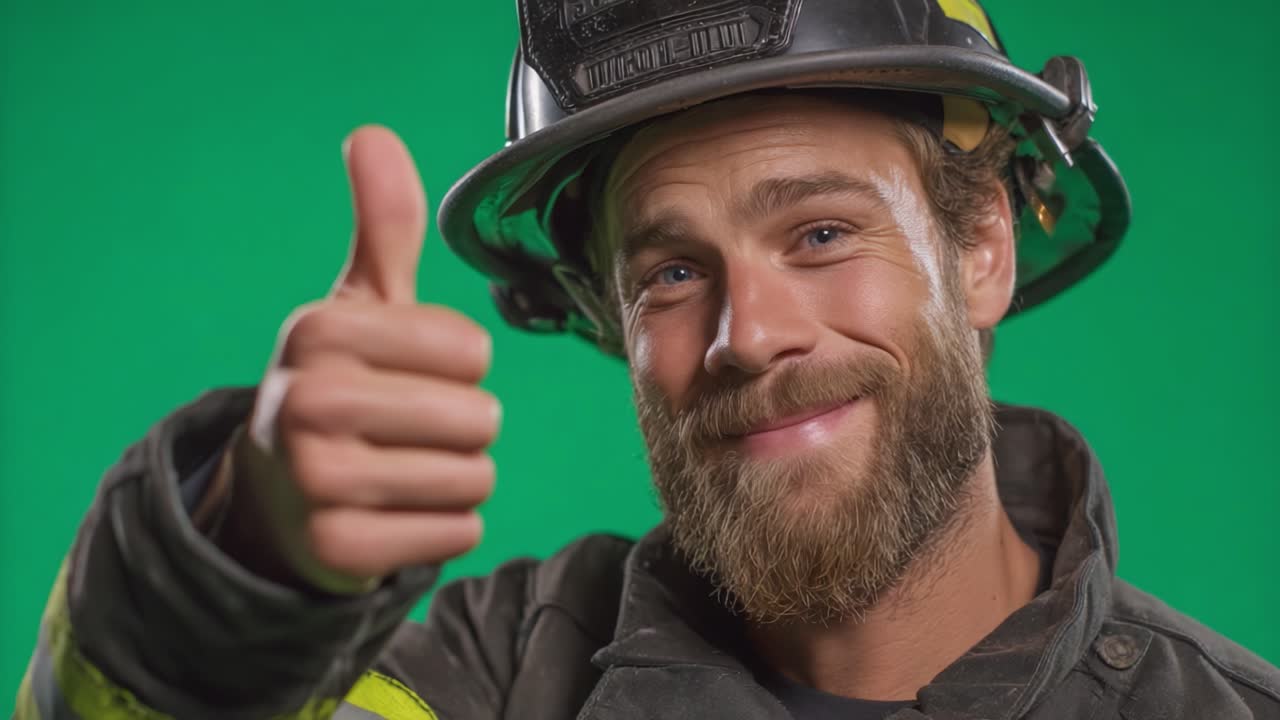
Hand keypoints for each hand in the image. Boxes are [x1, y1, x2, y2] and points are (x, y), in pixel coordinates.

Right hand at [212, 126, 498, 594]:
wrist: (280, 494)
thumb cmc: (343, 385)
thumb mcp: (358, 306)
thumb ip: (383, 226)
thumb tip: (372, 134)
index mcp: (320, 331)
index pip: (472, 349)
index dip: (459, 364)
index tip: (409, 372)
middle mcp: (308, 403)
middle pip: (478, 416)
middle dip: (464, 425)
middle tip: (408, 428)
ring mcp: (317, 482)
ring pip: (474, 477)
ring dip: (458, 476)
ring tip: (403, 467)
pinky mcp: (339, 550)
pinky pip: (458, 532)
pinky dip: (445, 525)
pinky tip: (398, 512)